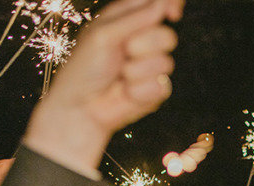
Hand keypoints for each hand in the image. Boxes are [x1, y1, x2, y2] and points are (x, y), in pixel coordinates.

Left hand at [24, 0, 184, 173]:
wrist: (81, 107)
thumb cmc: (84, 69)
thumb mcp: (103, 34)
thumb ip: (134, 17)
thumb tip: (161, 3)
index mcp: (127, 21)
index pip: (156, 5)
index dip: (169, 5)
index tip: (172, 13)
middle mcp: (141, 42)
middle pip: (167, 36)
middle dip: (148, 43)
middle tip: (127, 50)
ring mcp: (149, 68)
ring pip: (166, 63)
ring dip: (139, 70)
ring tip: (121, 76)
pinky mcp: (154, 91)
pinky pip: (162, 86)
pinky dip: (141, 90)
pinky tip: (126, 92)